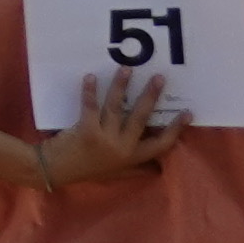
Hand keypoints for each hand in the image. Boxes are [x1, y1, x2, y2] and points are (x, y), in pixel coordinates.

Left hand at [36, 74, 182, 188]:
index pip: (161, 144)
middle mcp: (122, 148)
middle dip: (151, 96)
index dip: (175, 129)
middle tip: (160, 78)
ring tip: (127, 69)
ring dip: (121, 86)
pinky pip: (91, 106)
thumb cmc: (88, 169)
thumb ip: (136, 169)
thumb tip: (160, 168)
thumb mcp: (116, 173)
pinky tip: (91, 77)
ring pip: (117, 107)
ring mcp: (105, 139)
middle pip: (141, 118)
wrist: (55, 170)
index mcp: (132, 158)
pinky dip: (90, 90)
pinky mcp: (87, 131)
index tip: (188, 112)